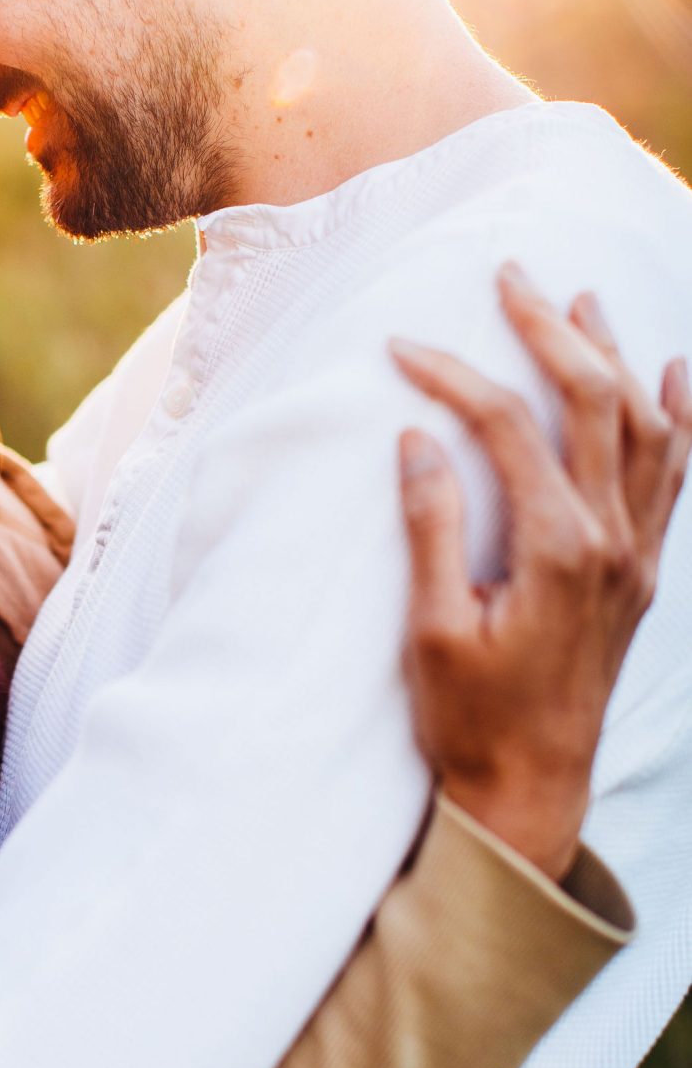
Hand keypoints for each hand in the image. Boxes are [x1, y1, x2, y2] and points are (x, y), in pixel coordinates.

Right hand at [391, 264, 691, 880]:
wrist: (531, 790)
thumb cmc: (470, 718)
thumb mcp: (430, 629)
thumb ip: (431, 528)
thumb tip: (419, 439)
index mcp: (555, 548)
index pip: (507, 427)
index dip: (454, 376)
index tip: (403, 346)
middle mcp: (611, 541)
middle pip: (590, 402)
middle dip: (549, 330)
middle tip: (512, 277)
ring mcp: (637, 556)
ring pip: (644, 427)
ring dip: (614, 357)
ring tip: (582, 302)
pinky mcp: (643, 575)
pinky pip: (675, 477)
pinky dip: (679, 418)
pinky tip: (674, 375)